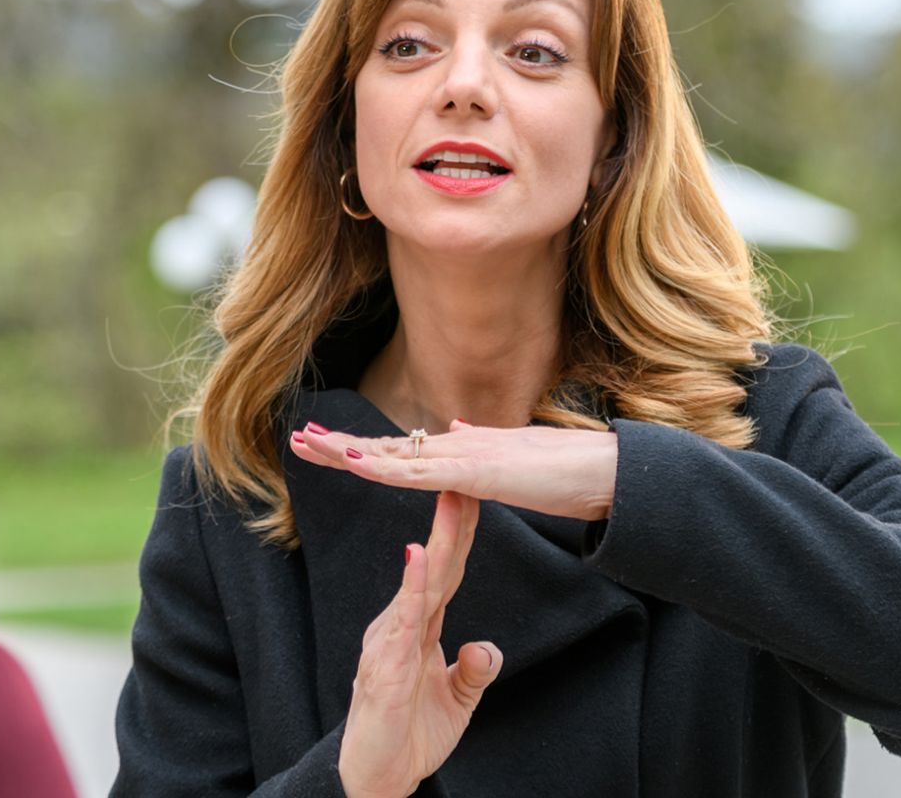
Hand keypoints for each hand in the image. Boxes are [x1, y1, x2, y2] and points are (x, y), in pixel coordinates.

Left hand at [291, 419, 617, 520]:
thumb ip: (479, 447)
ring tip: (306, 444)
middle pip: (385, 446)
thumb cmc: (565, 469)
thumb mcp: (510, 458)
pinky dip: (381, 465)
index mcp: (460, 451)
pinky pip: (418, 472)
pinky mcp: (475, 470)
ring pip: (392, 454)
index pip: (399, 449)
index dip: (360, 447)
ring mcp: (464, 456)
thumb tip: (453, 429)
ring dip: (346, 450)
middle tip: (296, 439)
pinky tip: (350, 461)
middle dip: (338, 445)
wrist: (605, 471)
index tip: (323, 444)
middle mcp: (455, 446)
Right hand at [337, 491, 503, 797]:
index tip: (473, 497)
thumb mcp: (457, 699)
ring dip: (436, 543)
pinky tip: (419, 558)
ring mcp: (389, 642)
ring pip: (419, 585)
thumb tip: (485, 646)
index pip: (444, 574)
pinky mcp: (383, 665)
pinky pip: (402, 620)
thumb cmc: (408, 734)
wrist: (377, 777)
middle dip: (450, 524)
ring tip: (449, 505)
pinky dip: (411, 587)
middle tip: (464, 480)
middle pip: (433, 567)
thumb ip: (474, 670)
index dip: (459, 537)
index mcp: (418, 628)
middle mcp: (400, 625)